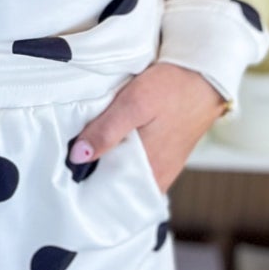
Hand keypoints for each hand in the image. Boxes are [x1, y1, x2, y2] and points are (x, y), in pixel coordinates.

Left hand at [68, 61, 228, 196]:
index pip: (109, 195)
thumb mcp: (134, 103)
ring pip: (124, 173)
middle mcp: (157, 177)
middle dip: (92, 173)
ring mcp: (162, 167)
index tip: (63, 173)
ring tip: (86, 146)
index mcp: (149, 173)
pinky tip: (111, 140)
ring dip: (106, 162)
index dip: (85, 184)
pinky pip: (135, 163)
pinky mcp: (164, 154)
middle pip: (114, 185)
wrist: (205, 75)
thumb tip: (77, 156)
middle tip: (69, 156)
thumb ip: (106, 131)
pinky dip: (120, 154)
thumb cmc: (173, 88)